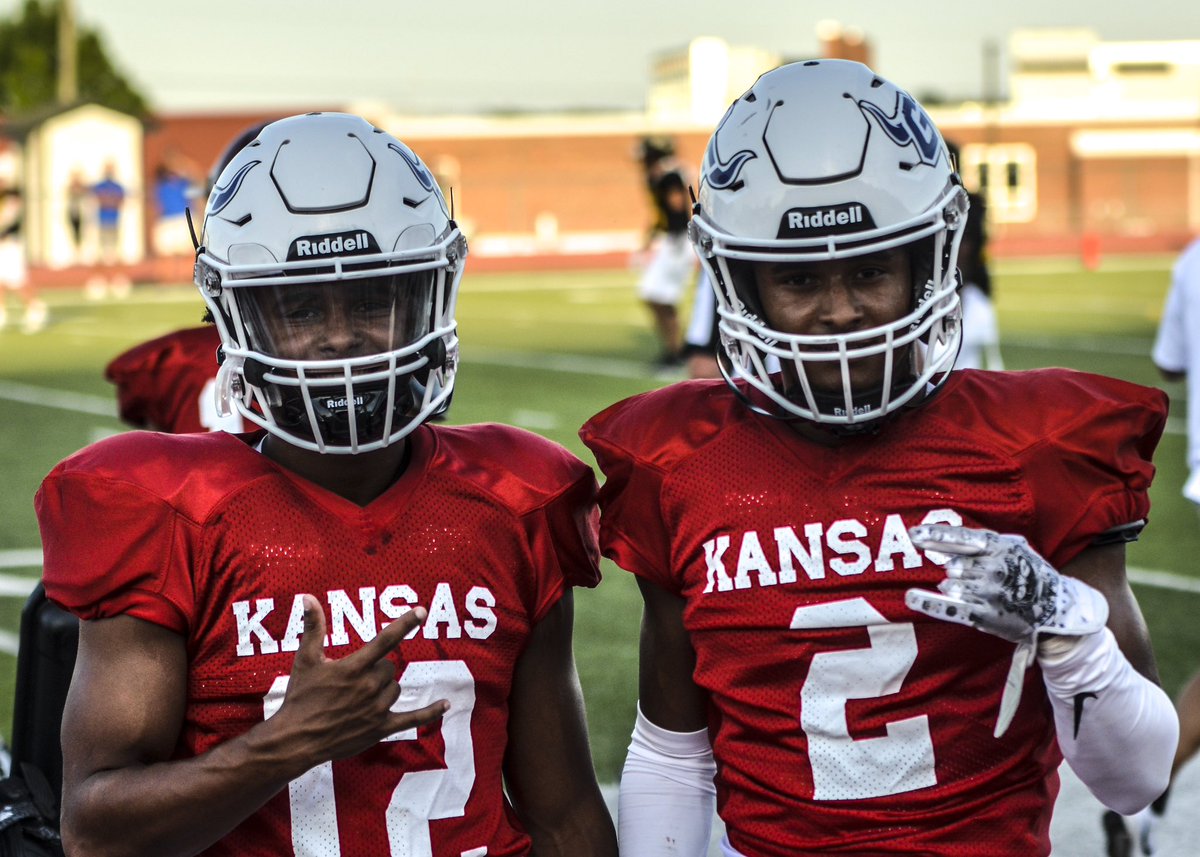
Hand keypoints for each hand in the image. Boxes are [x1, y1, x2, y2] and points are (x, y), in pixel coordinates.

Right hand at [269, 595, 447, 767]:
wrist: (295, 740)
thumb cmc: (300, 698)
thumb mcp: (305, 660)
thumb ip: (313, 627)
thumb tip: (308, 597)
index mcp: (354, 668)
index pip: (385, 640)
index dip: (404, 624)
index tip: (421, 611)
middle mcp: (369, 687)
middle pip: (390, 667)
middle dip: (377, 668)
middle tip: (353, 679)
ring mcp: (377, 709)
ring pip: (396, 687)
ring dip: (385, 687)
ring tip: (359, 696)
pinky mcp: (381, 728)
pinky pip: (413, 718)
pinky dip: (431, 712)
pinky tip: (446, 704)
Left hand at [904, 525, 1108, 644]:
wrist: (1056, 609)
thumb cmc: (1031, 574)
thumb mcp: (1014, 548)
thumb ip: (981, 543)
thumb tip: (944, 543)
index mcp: (1001, 547)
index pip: (960, 538)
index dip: (935, 536)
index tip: (913, 534)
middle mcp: (994, 568)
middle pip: (953, 565)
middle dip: (956, 571)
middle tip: (978, 578)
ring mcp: (989, 593)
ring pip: (950, 584)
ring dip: (954, 587)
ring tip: (978, 591)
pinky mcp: (985, 615)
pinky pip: (950, 607)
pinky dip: (928, 602)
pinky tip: (911, 598)